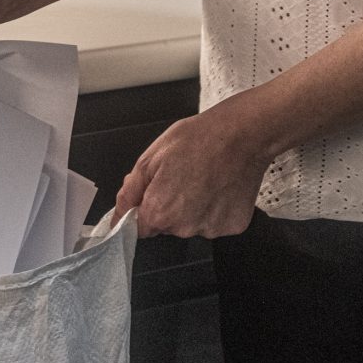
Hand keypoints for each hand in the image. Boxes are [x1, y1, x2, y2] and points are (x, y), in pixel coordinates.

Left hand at [115, 95, 280, 237]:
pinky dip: (214, 209)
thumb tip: (119, 214)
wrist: (243, 134)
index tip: (152, 196)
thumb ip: (130, 192)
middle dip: (168, 206)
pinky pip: (214, 222)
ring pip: (190, 224)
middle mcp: (185, 227)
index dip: (143, 211)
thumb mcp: (150, 158)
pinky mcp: (232, 226)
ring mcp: (211, 229)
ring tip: (202, 180)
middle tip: (181, 178)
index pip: (140, 229)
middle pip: (166, 226)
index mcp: (160, 212)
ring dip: (192, 208)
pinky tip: (218, 187)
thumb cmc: (198, 140)